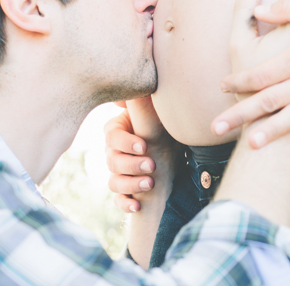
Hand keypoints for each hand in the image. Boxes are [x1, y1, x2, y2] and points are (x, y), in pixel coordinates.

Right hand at [104, 97, 177, 212]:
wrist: (177, 148)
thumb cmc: (164, 126)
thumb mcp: (157, 113)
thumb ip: (145, 99)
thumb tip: (142, 83)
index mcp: (119, 129)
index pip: (112, 136)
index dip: (127, 143)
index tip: (145, 146)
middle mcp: (115, 151)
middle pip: (112, 161)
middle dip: (132, 164)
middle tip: (152, 165)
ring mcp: (119, 172)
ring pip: (114, 181)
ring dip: (131, 184)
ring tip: (151, 184)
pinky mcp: (126, 190)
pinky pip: (118, 199)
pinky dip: (126, 203)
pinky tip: (137, 206)